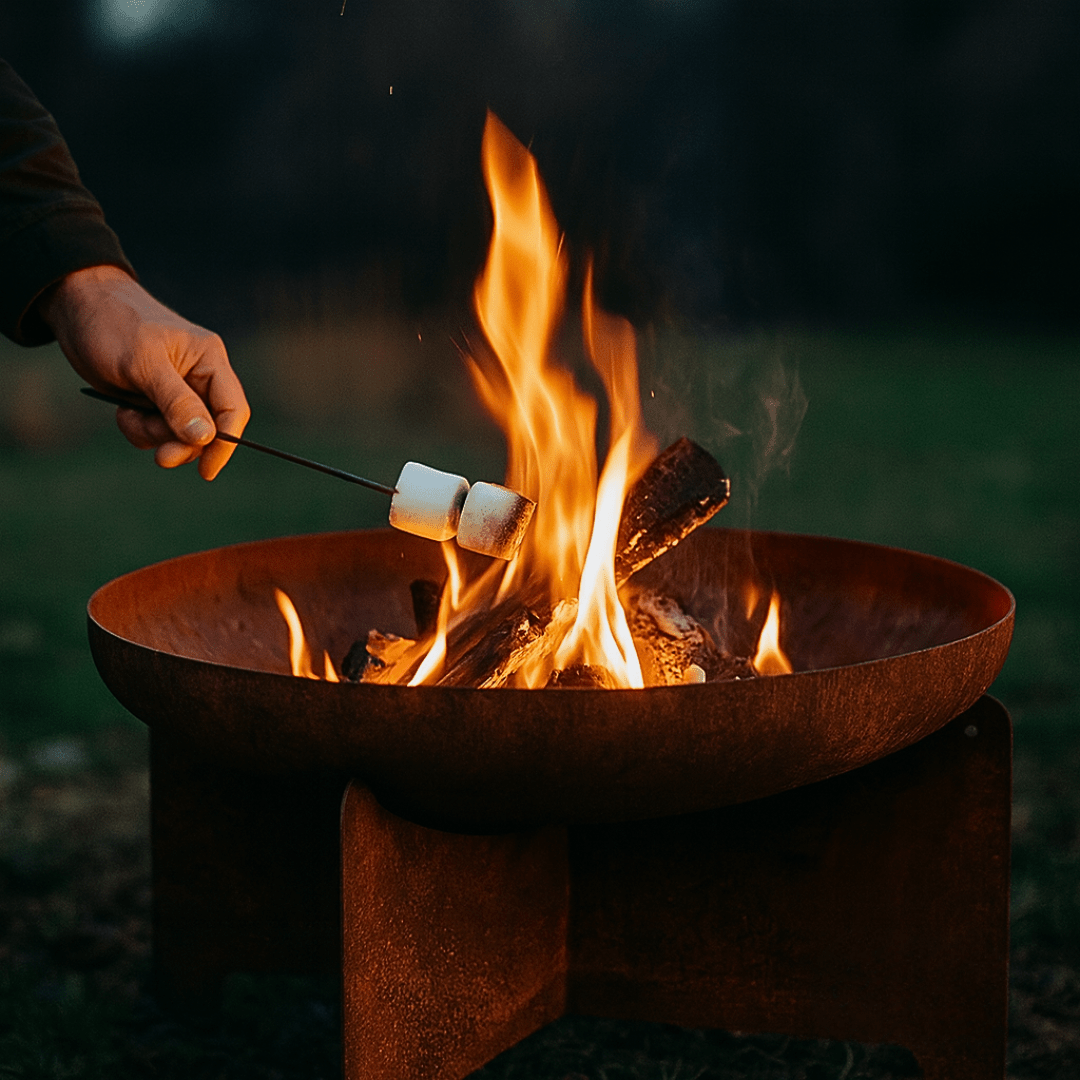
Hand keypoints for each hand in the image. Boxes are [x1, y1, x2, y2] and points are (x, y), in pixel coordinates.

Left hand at [38, 265, 250, 479]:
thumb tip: (206, 438)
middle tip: (159, 456)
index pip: (233, 409)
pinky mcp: (154, 400)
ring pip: (180, 434)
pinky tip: (123, 411)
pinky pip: (157, 430)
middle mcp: (199, 378)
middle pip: (208, 429)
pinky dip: (140, 429)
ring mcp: (177, 391)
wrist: (76, 308)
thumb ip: (177, 402)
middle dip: (181, 443)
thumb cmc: (113, 323)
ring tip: (128, 415)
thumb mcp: (144, 364)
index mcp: (209, 361)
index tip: (207, 470)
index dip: (225, 442)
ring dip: (154, 434)